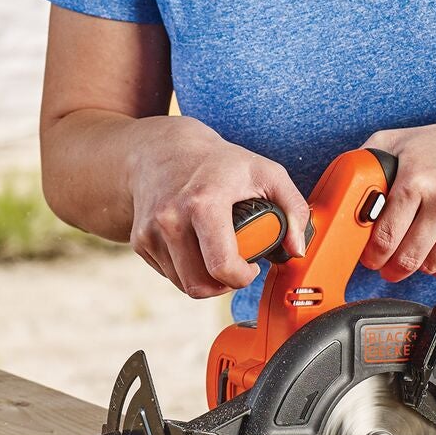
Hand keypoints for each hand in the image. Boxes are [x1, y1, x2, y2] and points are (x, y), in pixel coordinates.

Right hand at [125, 118, 309, 299]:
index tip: (252, 266)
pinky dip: (186, 270)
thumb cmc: (217, 163)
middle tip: (236, 266)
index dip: (243, 277)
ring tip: (217, 255)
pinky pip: (168, 275)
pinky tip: (196, 248)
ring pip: (184, 285)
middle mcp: (170, 218)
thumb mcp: (266, 172)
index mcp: (203, 202)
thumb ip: (293, 208)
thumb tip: (296, 249)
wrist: (160, 149)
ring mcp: (150, 231)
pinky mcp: (139, 241)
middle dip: (224, 284)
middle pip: (200, 285)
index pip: (222, 266)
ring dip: (205, 279)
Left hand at [361, 114, 435, 282]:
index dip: (372, 255)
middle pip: (407, 257)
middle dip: (392, 268)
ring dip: (419, 266)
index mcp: (414, 181)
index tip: (370, 259)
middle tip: (388, 267)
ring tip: (415, 256)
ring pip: (431, 265)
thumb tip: (346, 182)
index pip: (384, 236)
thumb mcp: (402, 140)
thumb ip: (370, 159)